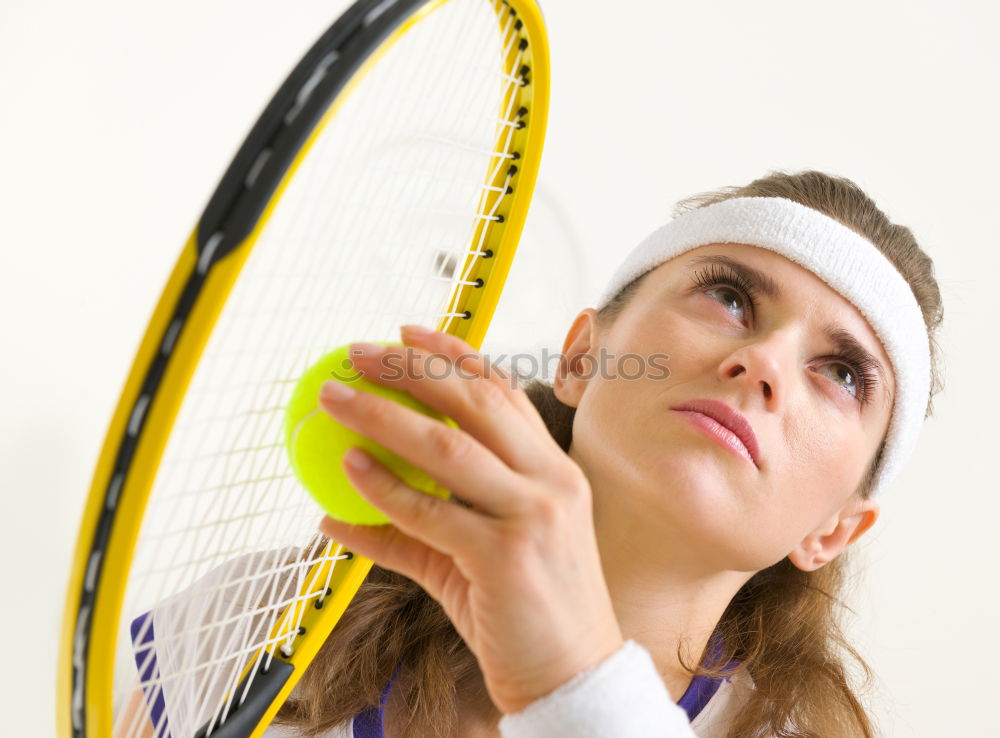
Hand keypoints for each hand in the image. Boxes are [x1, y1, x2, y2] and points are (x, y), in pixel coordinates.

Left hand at [316, 325, 623, 714]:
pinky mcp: (506, 554)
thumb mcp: (472, 559)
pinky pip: (431, 511)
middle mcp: (550, 480)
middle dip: (412, 366)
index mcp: (553, 469)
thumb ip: (409, 528)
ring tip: (336, 398)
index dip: (453, 354)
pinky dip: (384, 487)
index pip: (502, 391)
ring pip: (447, 444)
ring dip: (383, 414)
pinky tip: (349, 469)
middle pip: (475, 400)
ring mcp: (533, 514)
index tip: (407, 331)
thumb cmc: (526, 614)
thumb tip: (336, 511)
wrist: (573, 677)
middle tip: (359, 353)